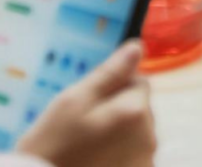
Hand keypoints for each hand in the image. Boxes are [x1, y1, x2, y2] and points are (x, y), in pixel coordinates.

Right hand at [16, 40, 155, 166]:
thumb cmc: (52, 146)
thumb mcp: (72, 102)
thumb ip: (109, 73)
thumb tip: (137, 47)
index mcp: (135, 110)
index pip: (139, 81)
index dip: (114, 88)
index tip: (88, 104)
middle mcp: (149, 136)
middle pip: (139, 108)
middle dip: (117, 111)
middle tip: (83, 127)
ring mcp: (146, 160)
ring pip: (137, 133)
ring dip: (119, 135)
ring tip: (86, 147)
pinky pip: (134, 156)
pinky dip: (119, 156)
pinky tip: (95, 161)